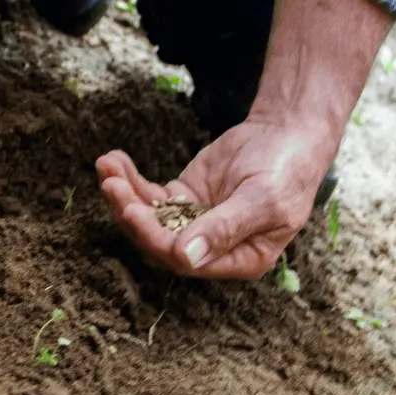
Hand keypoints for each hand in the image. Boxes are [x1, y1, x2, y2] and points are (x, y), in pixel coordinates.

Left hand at [96, 113, 336, 279]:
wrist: (288, 133)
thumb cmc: (287, 170)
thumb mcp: (263, 199)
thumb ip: (225, 228)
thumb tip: (186, 258)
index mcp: (240, 259)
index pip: (187, 261)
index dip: (156, 239)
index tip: (134, 211)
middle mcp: (213, 248)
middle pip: (160, 243)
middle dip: (132, 216)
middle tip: (113, 186)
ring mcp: (195, 222)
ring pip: (150, 220)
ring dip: (124, 196)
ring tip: (107, 167)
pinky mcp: (184, 197)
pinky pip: (150, 196)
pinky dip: (130, 180)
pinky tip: (114, 160)